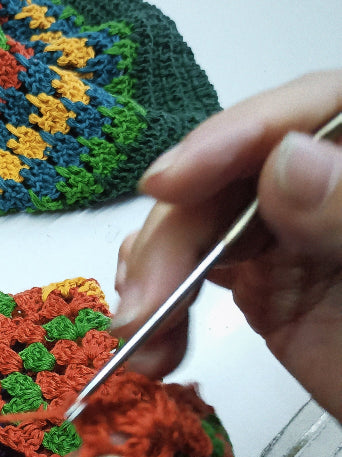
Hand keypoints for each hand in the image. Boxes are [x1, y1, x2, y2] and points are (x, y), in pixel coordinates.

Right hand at [113, 70, 341, 420]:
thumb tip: (286, 160)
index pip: (304, 113)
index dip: (229, 139)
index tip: (169, 183)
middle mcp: (319, 186)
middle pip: (226, 178)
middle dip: (171, 239)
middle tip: (142, 306)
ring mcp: (286, 232)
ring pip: (196, 226)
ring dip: (152, 278)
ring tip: (137, 337)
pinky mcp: (259, 280)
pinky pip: (193, 272)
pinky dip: (161, 306)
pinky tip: (152, 342)